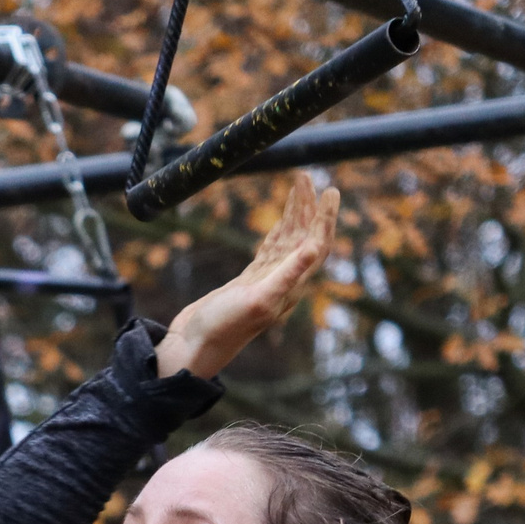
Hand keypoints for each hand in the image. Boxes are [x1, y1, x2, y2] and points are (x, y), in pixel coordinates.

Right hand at [154, 179, 340, 379]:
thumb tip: (313, 247)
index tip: (330, 190)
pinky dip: (278, 229)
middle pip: (305, 238)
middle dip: (310, 207)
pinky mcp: (250, 282)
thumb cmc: (223, 328)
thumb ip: (286, 275)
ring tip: (298, 184)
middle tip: (308, 177)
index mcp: (291, 287)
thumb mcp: (257, 299)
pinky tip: (282, 218)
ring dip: (295, 213)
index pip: (316, 246)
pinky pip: (271, 250)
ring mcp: (267, 282)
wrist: (194, 346)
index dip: (325, 218)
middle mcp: (284, 284)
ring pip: (288, 241)